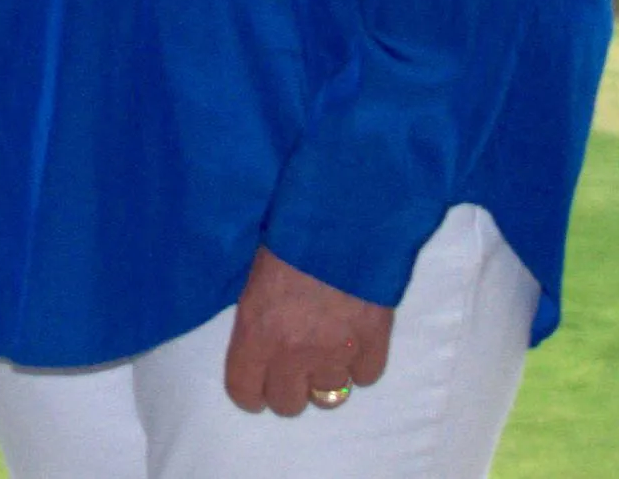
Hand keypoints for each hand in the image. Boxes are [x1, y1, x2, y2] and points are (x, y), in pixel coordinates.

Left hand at [222, 246, 394, 416]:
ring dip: (327, 375)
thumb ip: (256, 317)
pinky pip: (366, 376)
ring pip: (329, 396)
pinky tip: (356, 340)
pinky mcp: (374, 343)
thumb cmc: (289, 232)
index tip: (256, 385)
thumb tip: (260, 338)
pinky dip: (361, 363)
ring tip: (329, 347)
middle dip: (289, 387)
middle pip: (288, 404)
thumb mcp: (254, 273)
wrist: (344, 214)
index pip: (244, 392)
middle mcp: (294, 353)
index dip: (250, 392)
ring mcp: (336, 352)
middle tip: (295, 365)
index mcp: (256, 332)